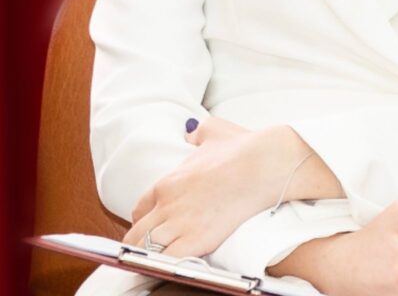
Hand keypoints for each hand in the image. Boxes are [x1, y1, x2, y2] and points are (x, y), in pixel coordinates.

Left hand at [123, 116, 270, 256]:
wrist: (260, 165)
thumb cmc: (240, 148)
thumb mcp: (212, 131)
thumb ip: (196, 134)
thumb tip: (190, 133)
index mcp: (168, 181)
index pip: (140, 208)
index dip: (145, 220)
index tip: (153, 226)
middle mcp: (168, 204)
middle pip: (137, 234)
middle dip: (142, 243)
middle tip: (152, 250)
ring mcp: (181, 224)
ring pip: (147, 251)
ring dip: (152, 257)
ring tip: (161, 262)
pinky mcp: (197, 240)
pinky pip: (167, 262)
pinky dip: (165, 266)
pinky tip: (173, 266)